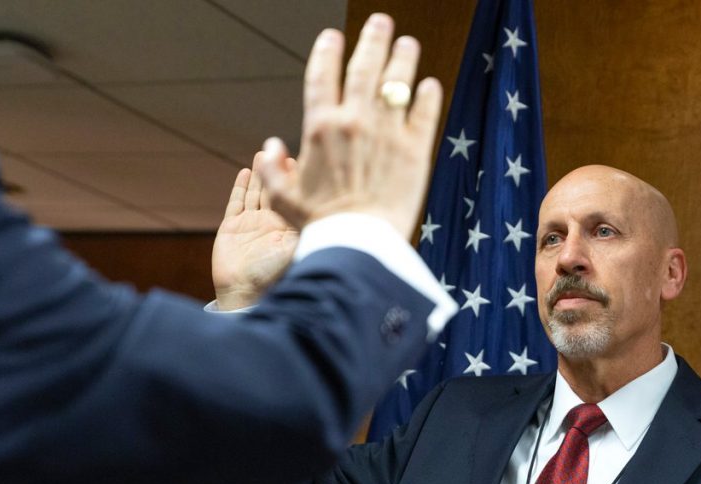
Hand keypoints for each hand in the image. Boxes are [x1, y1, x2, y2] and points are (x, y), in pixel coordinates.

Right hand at [212, 152, 298, 310]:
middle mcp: (270, 225)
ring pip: (256, 193)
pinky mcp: (232, 228)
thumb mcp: (295, 249)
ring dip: (260, 174)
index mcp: (288, 229)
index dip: (295, 180)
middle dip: (278, 171)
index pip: (294, 198)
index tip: (300, 160)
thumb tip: (324, 210)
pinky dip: (240, 187)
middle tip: (281, 149)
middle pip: (275, 191)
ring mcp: (251, 225)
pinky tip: (245, 172)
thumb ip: (305, 228)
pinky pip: (236, 203)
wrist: (243, 293)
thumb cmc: (273, 276)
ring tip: (264, 153)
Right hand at [257, 13, 442, 240]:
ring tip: (408, 44)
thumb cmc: (320, 226)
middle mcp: (355, 121)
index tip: (332, 36)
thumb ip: (274, 171)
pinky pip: (424, 113)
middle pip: (365, 67)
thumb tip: (271, 147)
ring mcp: (388, 132)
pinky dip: (428, 96)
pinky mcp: (416, 150)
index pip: (323, 75)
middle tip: (381, 22)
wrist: (359, 245)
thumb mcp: (284, 200)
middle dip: (373, 39)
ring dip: (403, 58)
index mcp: (320, 128)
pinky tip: (429, 86)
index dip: (327, 51)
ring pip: (398, 83)